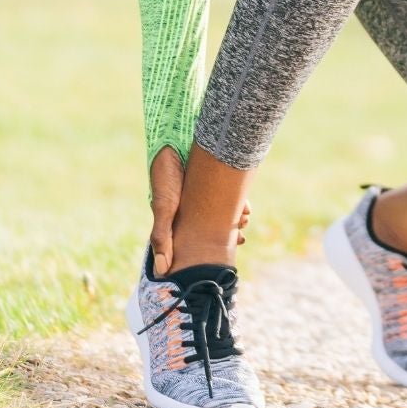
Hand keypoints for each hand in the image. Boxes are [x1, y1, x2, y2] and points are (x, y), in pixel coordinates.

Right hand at [148, 146, 248, 277]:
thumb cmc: (166, 173)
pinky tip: (244, 206)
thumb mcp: (163, 206)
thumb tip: (163, 271)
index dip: (209, 249)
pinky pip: (227, 193)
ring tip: (243, 220)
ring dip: (233, 218)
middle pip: (211, 227)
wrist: (174, 136)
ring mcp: (201, 192)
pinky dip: (236, 200)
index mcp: (175, 217)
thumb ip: (162, 237)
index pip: (193, 240)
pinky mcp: (212, 178)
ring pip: (221, 212)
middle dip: (227, 234)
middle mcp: (189, 207)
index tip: (225, 256)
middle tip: (241, 238)